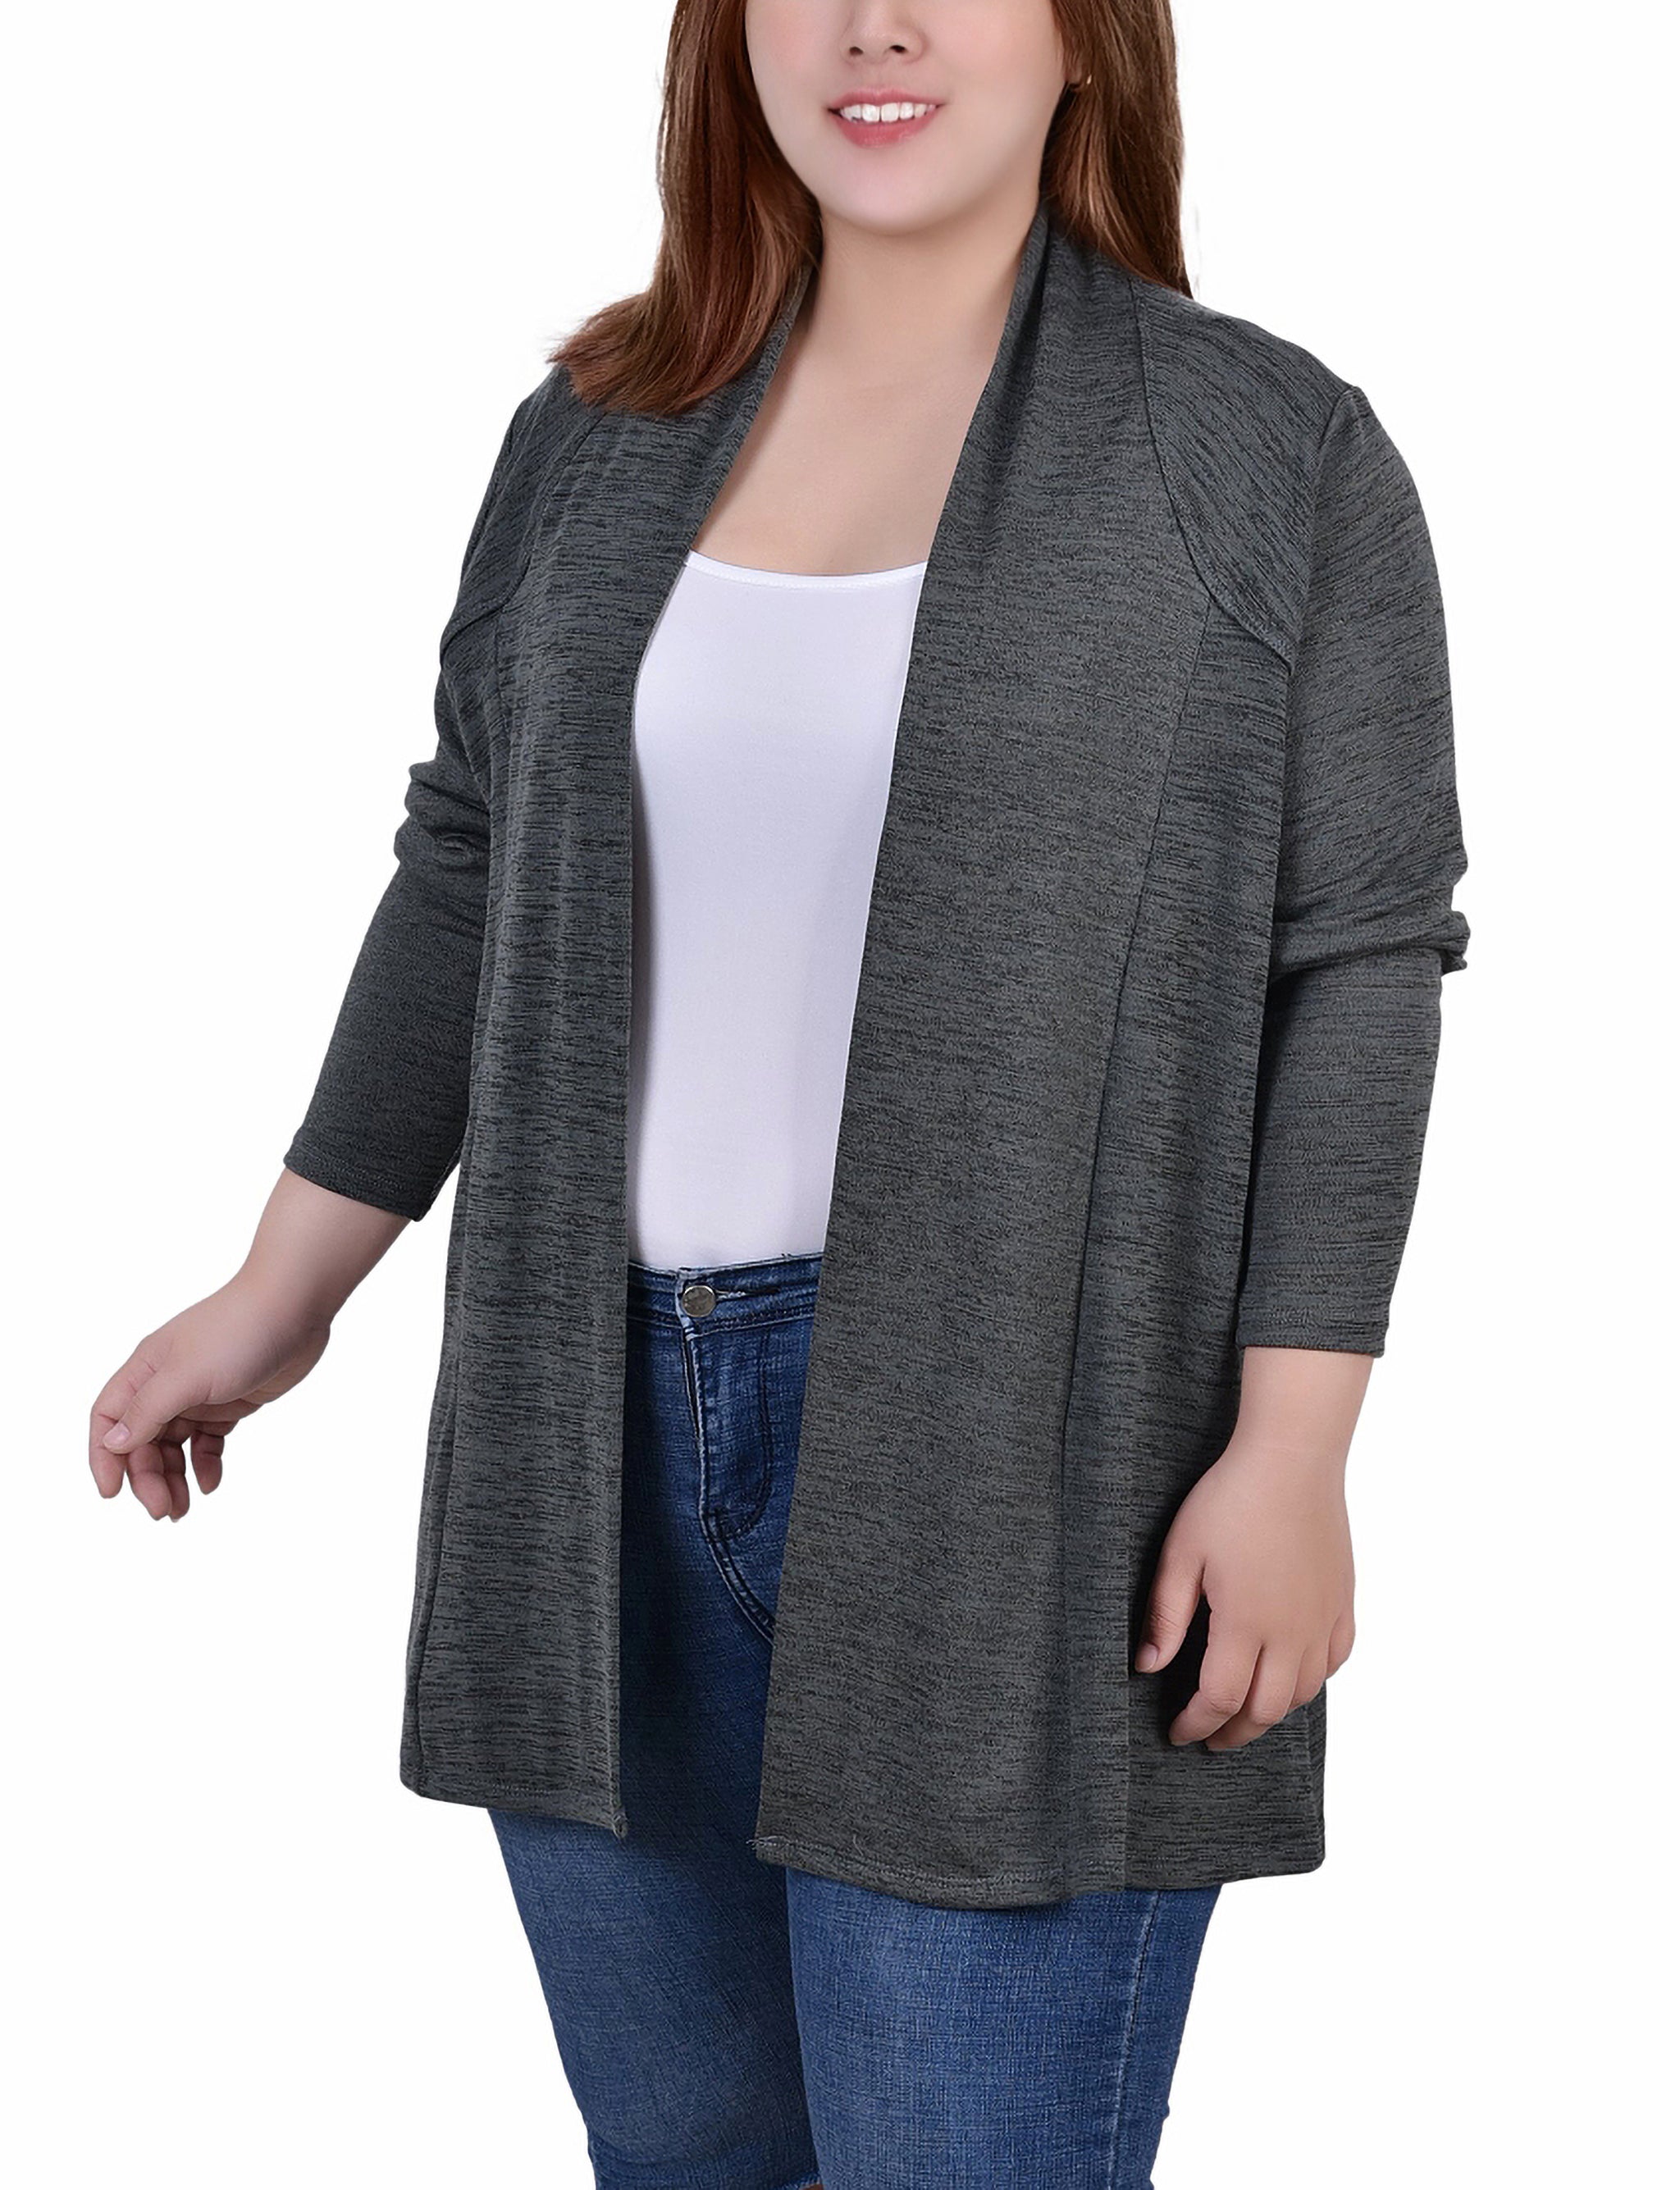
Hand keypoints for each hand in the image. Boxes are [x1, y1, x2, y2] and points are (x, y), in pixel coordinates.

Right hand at [89, 1276, 332, 1520]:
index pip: (108, 1419)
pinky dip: (205, 1464)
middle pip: (141, 1441)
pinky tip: (210, 1484)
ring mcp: (199, 1394)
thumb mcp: (186, 1376)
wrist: (295, 1306)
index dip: (103, 1456)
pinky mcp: (230, 1403)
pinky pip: (207, 1442)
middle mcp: (167, 1383)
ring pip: (173, 1446)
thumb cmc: (237, 1331)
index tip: (111, 1493)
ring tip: (181, 1511)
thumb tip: (113, 1443)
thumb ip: (148, 1411)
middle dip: (146, 1478)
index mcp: (146, 1371)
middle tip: (162, 1511)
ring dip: (172, 1478)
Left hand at [1135, 1437, 1355, 1750]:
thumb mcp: (1181, 1553)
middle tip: (1210, 1736)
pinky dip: (1313, 1681)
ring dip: (1272, 1712)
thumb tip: (1147, 1667)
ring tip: (1245, 1712)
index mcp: (1246, 1623)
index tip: (1176, 1732)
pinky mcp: (1342, 1600)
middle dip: (1234, 1732)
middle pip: (1266, 1708)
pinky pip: (1335, 1660)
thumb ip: (1165, 1616)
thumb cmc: (1230, 1499)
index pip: (1221, 1699)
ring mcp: (1323, 1618)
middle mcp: (1291, 1632)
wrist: (1291, 1459)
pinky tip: (1293, 1676)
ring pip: (1305, 1692)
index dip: (1197, 1723)